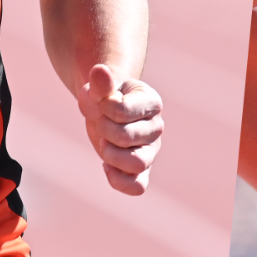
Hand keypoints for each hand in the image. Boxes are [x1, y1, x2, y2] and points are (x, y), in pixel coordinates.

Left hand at [79, 64, 163, 195]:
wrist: (103, 110)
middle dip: (105, 130)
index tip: (101, 102)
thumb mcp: (100, 88)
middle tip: (99, 122)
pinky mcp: (141, 170)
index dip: (104, 109)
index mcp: (151, 102)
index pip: (123, 111)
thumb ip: (102, 82)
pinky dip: (119, 181)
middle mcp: (156, 128)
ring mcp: (150, 151)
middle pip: (129, 138)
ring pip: (138, 164)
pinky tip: (106, 166)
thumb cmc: (104, 97)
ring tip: (103, 145)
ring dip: (112, 156)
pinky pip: (138, 186)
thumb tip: (100, 70)